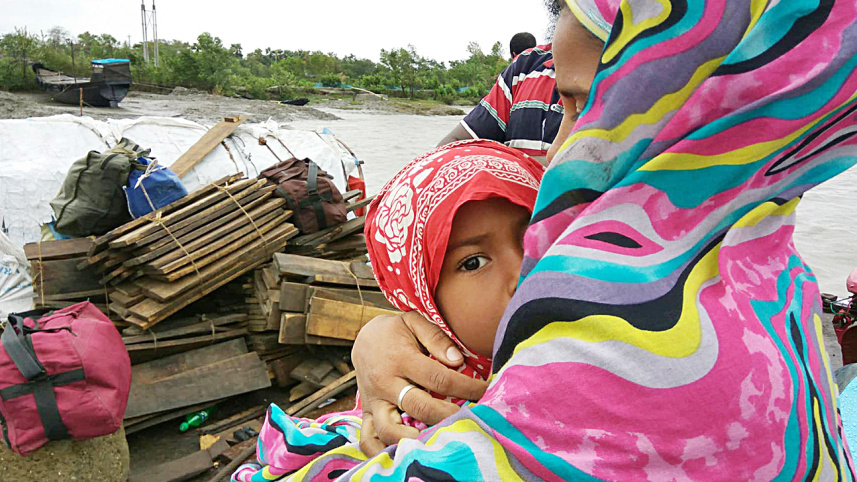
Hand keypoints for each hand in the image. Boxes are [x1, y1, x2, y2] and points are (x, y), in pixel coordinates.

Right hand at [352, 311, 487, 455]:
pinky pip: (368, 439)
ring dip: (414, 439)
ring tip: (436, 440)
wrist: (362, 339)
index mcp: (401, 359)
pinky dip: (381, 451)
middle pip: (419, 407)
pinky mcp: (366, 413)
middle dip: (448, 416)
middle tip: (469, 419)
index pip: (439, 378)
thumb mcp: (414, 322)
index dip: (466, 387)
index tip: (485, 392)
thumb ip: (436, 338)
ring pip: (390, 429)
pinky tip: (403, 453)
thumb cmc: (394, 332)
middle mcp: (385, 383)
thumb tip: (457, 360)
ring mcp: (373, 401)